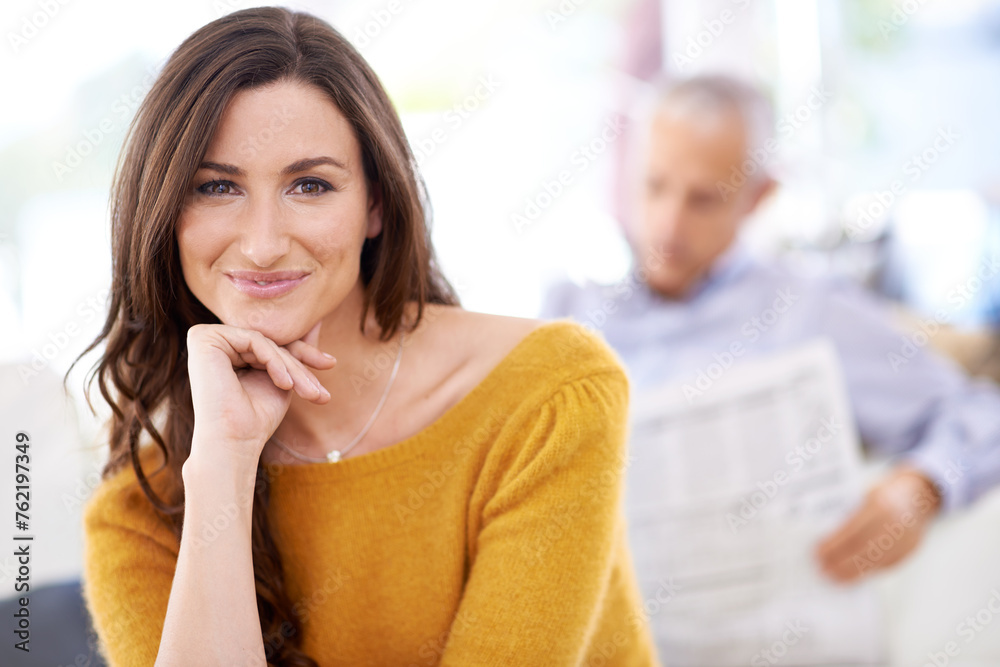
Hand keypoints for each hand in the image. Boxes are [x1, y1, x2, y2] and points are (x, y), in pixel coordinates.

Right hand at [185, 320, 334, 469]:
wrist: (234, 442)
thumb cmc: (257, 418)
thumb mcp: (285, 378)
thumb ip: (295, 350)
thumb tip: (316, 322)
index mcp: (228, 351)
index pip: (273, 343)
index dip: (302, 354)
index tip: (330, 364)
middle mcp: (214, 341)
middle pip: (270, 341)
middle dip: (299, 365)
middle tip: (319, 389)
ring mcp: (206, 338)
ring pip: (265, 341)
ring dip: (291, 367)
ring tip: (308, 392)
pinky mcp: (203, 338)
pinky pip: (253, 339)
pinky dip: (273, 360)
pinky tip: (284, 384)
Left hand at [815, 466, 941, 582]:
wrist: (918, 497)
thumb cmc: (883, 495)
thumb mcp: (864, 495)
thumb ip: (848, 513)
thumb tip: (822, 535)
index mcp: (880, 505)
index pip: (853, 529)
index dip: (834, 545)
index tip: (817, 553)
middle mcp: (894, 524)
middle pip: (863, 548)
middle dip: (840, 562)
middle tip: (821, 569)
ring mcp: (905, 540)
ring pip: (875, 561)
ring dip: (851, 572)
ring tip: (833, 577)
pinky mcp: (909, 552)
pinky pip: (885, 565)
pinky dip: (866, 572)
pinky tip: (851, 576)